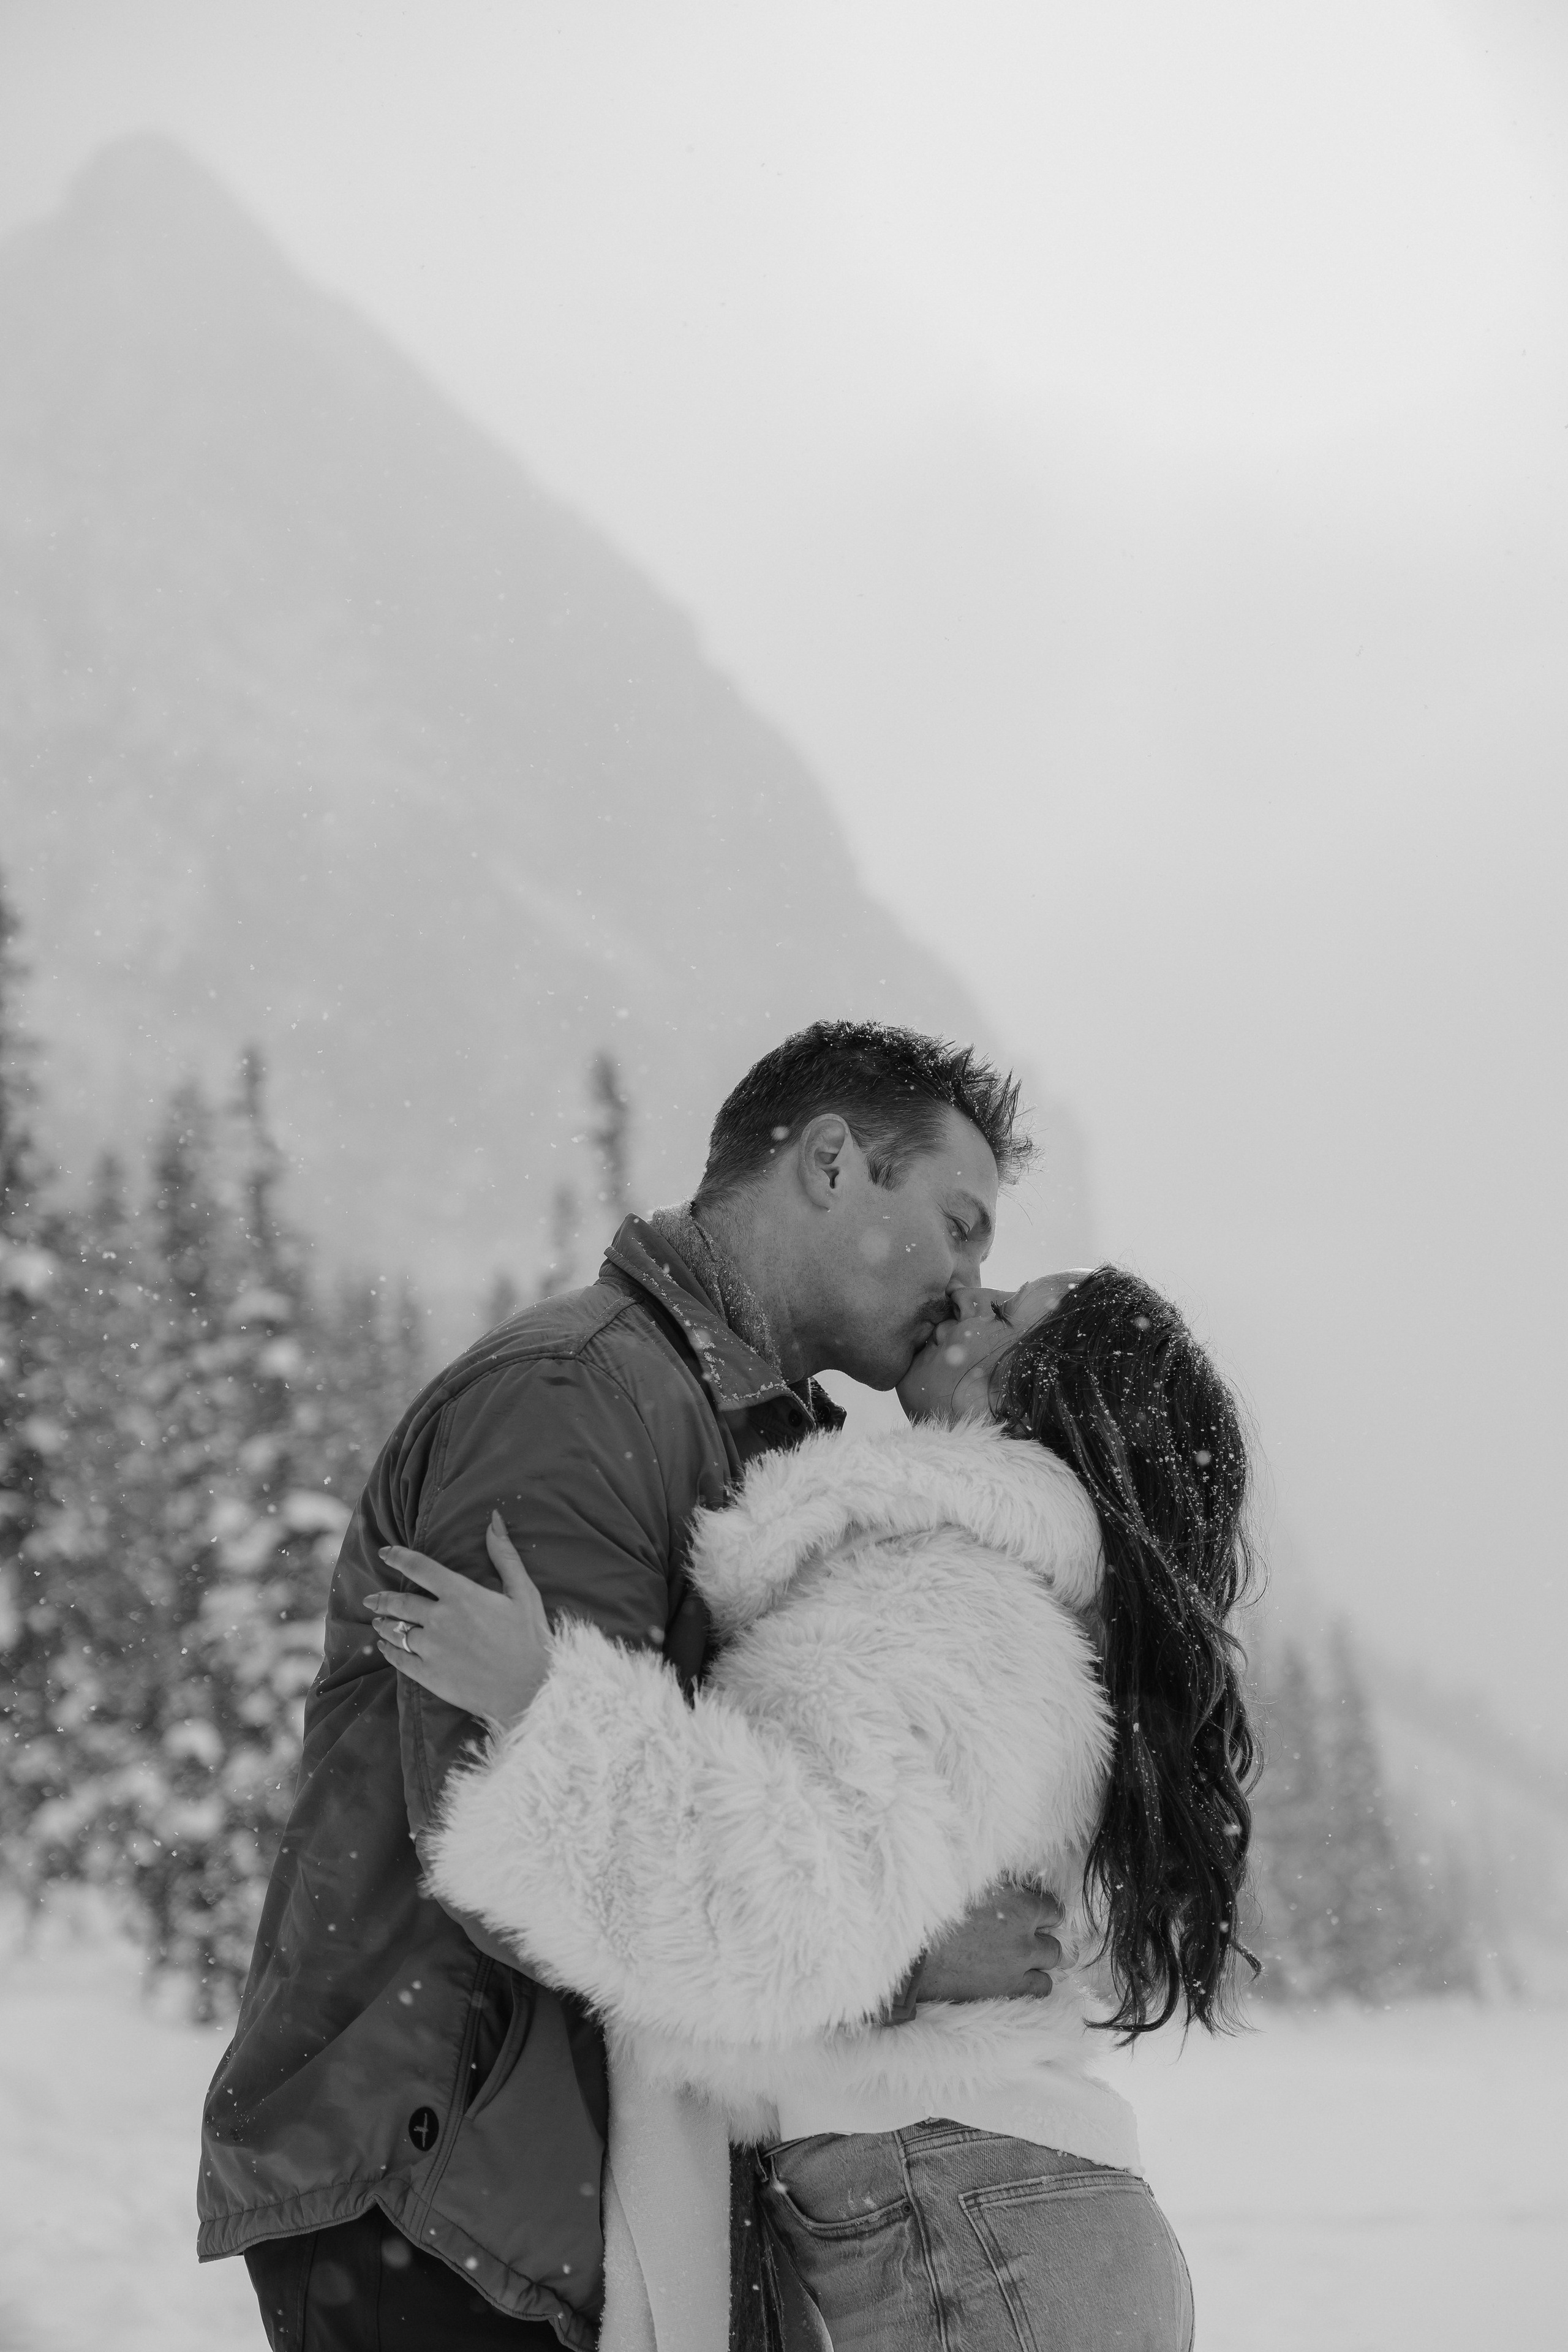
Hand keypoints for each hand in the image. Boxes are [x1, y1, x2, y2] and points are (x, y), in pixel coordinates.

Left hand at [366, 1510, 553, 1733]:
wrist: (531, 1690)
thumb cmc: (531, 1639)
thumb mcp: (523, 1591)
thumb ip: (504, 1554)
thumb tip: (493, 1519)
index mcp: (461, 1594)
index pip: (420, 1568)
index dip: (398, 1557)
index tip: (385, 1553)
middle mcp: (440, 1619)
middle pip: (400, 1602)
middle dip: (382, 1598)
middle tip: (371, 1598)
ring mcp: (431, 1648)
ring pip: (396, 1630)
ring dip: (384, 1623)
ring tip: (378, 1622)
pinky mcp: (429, 1675)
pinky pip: (400, 1659)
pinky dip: (389, 1651)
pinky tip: (387, 1648)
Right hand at [915, 1883, 1064, 2002]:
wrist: (916, 1954)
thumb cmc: (939, 1913)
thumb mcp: (974, 1884)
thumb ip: (1002, 1883)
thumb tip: (1016, 1881)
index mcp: (1020, 1907)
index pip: (1054, 1909)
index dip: (1044, 1910)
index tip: (1033, 1912)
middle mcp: (1025, 1939)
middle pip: (1055, 1941)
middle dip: (1044, 1938)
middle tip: (1027, 1936)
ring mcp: (1018, 1968)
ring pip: (1051, 1966)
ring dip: (1041, 1961)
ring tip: (1023, 1958)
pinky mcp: (1008, 1990)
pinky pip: (1041, 1989)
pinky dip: (1034, 1982)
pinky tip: (1020, 1976)